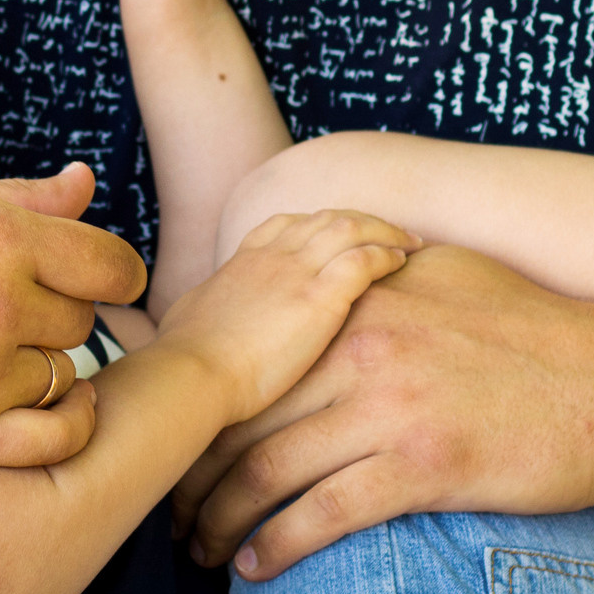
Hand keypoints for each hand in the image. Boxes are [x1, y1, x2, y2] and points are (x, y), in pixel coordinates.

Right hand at [0, 161, 149, 464]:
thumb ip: (18, 198)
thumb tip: (89, 184)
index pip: (112, 263)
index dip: (104, 272)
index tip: (82, 280)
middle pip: (84, 321)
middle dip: (55, 316)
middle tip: (3, 314)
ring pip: (63, 376)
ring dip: (39, 368)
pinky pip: (49, 437)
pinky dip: (53, 424)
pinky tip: (20, 406)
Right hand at [152, 210, 417, 427]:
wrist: (191, 375)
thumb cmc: (184, 358)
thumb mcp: (188, 318)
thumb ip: (206, 307)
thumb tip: (198, 315)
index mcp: (244, 260)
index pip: (288, 224)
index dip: (319, 223)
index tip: (340, 232)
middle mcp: (273, 256)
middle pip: (327, 218)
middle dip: (362, 220)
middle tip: (388, 231)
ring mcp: (297, 272)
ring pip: (352, 228)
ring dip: (384, 230)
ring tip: (409, 242)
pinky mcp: (319, 299)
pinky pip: (365, 260)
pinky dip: (386, 255)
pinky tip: (402, 262)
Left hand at [171, 245, 593, 578]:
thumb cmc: (536, 333)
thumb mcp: (450, 274)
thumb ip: (379, 274)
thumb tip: (322, 277)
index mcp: (360, 297)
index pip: (251, 355)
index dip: (201, 407)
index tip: (177, 441)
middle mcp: (361, 343)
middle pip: (241, 415)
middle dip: (190, 472)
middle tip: (168, 510)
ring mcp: (390, 404)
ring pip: (267, 469)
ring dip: (220, 520)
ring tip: (199, 551)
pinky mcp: (423, 464)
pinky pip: (323, 513)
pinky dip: (277, 546)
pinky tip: (255, 569)